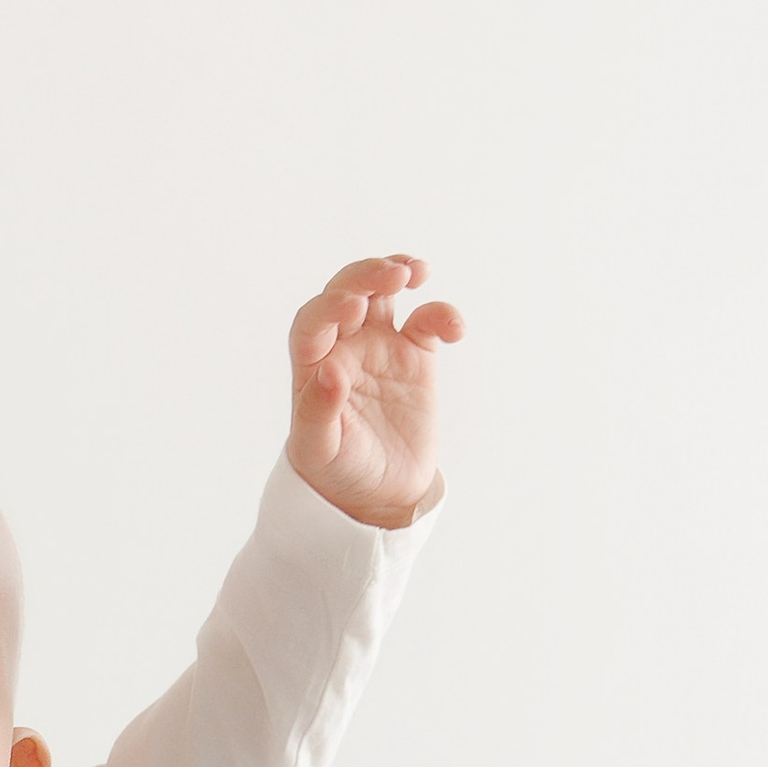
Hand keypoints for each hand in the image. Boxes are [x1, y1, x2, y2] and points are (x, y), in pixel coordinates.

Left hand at [286, 254, 463, 528]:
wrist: (378, 494)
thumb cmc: (337, 471)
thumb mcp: (320, 449)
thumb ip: (318, 410)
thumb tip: (330, 371)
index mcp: (313, 364)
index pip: (314, 320)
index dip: (331, 306)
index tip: (354, 305)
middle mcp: (343, 347)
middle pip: (348, 292)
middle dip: (366, 276)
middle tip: (394, 276)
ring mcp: (379, 347)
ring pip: (384, 294)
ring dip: (398, 272)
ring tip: (418, 272)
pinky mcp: (415, 356)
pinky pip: (427, 321)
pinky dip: (441, 315)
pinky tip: (454, 330)